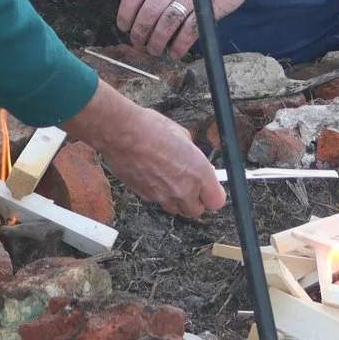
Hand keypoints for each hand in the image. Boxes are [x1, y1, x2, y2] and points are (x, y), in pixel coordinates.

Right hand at [64, 82, 224, 216]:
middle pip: (197, 211)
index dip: (213, 194)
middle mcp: (183, 189)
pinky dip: (159, 194)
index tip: (211, 188)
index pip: (216, 201)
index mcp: (199, 172)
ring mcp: (163, 196)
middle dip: (195, 200)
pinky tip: (154, 177)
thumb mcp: (183, 136)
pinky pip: (158, 202)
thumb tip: (197, 163)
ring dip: (177, 200)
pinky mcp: (146, 197)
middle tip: (190, 185)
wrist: (122, 134)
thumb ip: (194, 156)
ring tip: (170, 181)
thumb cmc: (151, 129)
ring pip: (177, 210)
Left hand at [117, 0, 258, 59]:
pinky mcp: (210, 6)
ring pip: (168, 22)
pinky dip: (180, 45)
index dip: (125, 13)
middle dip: (140, 32)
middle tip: (139, 42)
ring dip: (158, 41)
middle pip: (150, 11)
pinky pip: (191, 30)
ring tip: (155, 49)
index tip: (124, 27)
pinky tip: (175, 52)